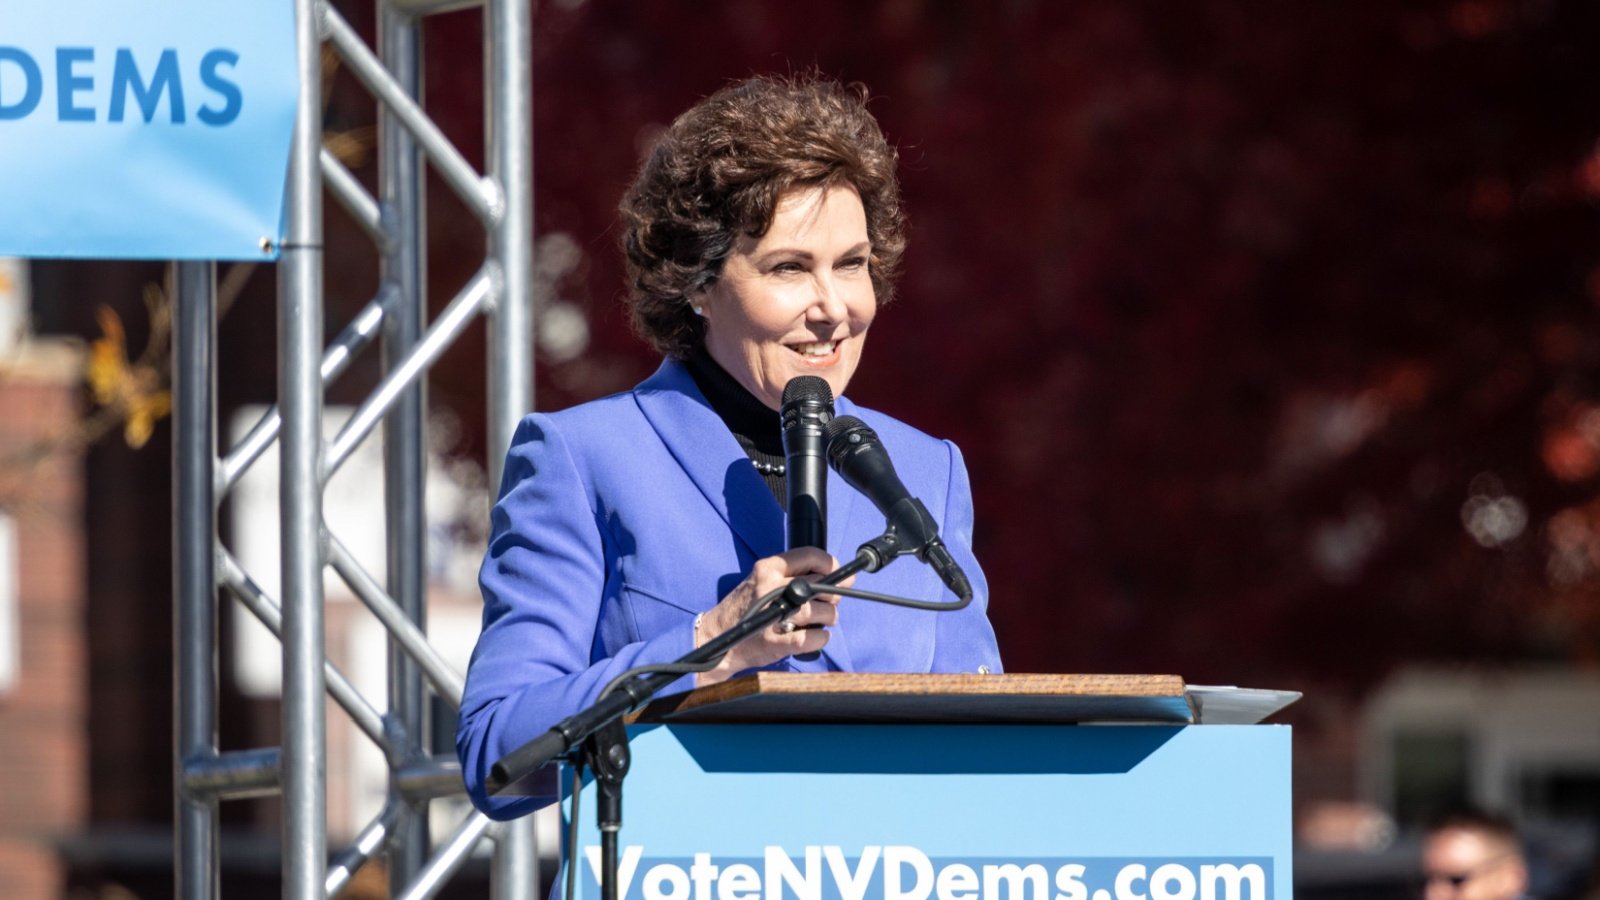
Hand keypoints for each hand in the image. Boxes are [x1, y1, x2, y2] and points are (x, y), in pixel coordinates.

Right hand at [694, 547, 849, 685]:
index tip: (839, 576)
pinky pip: (813, 638)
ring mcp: (772, 614)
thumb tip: (844, 578)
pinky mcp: (774, 641)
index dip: (832, 565)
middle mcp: (770, 587)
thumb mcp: (764, 581)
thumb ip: (798, 576)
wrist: (716, 636)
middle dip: (832, 596)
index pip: (811, 555)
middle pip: (821, 585)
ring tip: (819, 621)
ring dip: (828, 618)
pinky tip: (814, 636)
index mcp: (768, 568)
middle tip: (825, 604)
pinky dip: (820, 638)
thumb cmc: (747, 608)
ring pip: (820, 611)